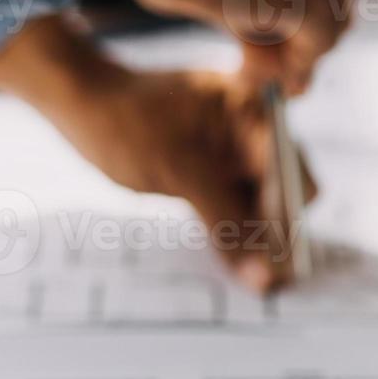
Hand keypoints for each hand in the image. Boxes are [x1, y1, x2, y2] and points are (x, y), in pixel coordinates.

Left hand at [0, 17, 315, 292]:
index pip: (296, 182)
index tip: (272, 270)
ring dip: (249, 237)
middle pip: (284, 196)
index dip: (288, 227)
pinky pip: (233, 203)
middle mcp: (253, 130)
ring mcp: (232, 148)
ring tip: (242, 271)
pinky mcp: (212, 165)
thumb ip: (228, 223)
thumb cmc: (128, 123)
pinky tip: (222, 252)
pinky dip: (228, 228)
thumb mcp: (183, 174)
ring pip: (258, 206)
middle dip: (272, 236)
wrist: (81, 100)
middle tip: (256, 278)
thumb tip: (265, 277)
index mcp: (257, 116)